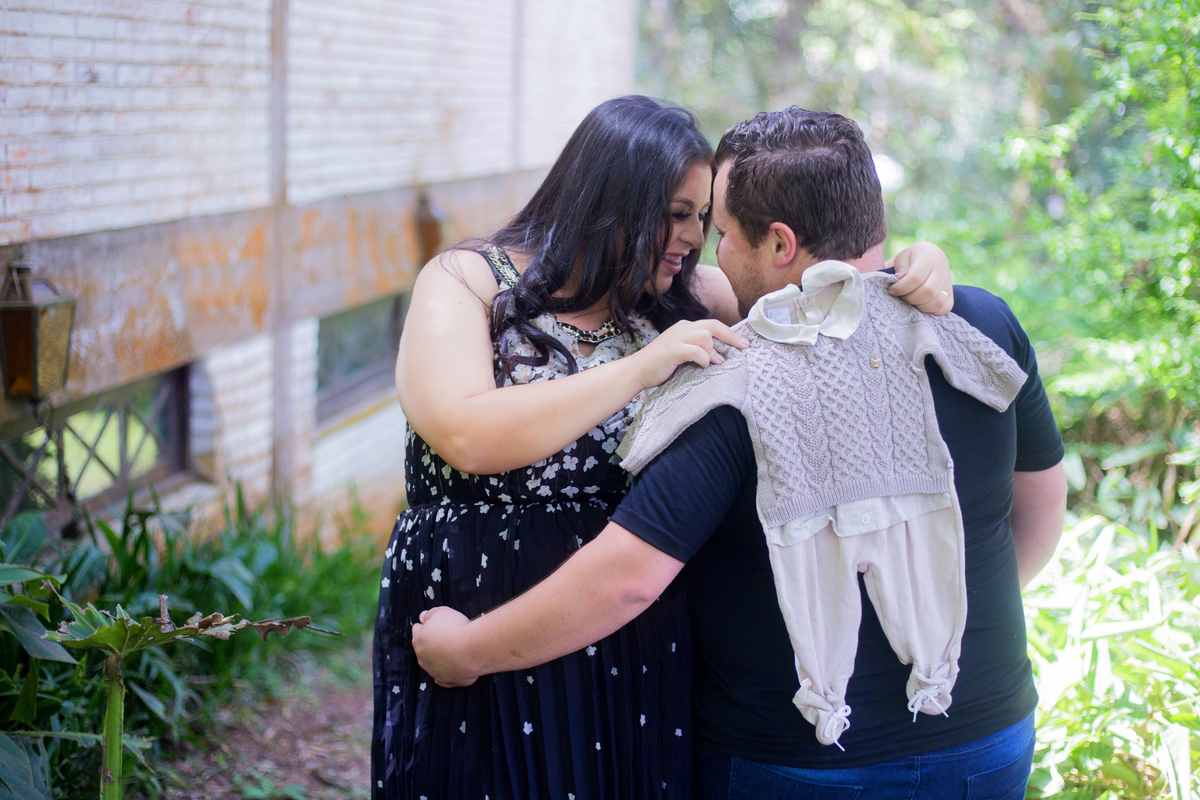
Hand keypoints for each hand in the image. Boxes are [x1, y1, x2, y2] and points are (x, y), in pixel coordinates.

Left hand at [412, 607, 477, 686]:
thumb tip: (422, 617)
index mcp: (419, 640)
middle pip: (424, 649)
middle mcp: (423, 658)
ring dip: (440, 659)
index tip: (432, 624)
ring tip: (453, 652)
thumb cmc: (455, 628)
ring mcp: (434, 671)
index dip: (425, 626)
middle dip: (431, 644)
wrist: (470, 649)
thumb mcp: (440, 612)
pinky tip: (453, 668)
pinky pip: (444, 679)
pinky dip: (447, 673)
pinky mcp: (447, 681)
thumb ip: (428, 614)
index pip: (417, 630)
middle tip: (446, 637)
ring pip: (433, 665)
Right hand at [630, 319, 749, 389]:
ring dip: (713, 351)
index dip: (730, 333)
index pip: (713, 325)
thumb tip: (719, 357)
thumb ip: (698, 351)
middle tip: (744, 347)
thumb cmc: (660, 366)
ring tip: (714, 363)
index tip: (743, 343)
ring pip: (706, 336)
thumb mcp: (683, 355)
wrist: (636, 371)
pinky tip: (702, 365)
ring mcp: (676, 337)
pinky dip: (703, 359)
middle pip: (714, 326)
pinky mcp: (673, 349)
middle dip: (732, 337)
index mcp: (685, 327)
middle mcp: (682, 328)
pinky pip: (696, 350)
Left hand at [886, 241, 953, 314]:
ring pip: (938, 301)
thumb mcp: (903, 257)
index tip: (892, 290)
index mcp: (927, 258)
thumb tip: (900, 279)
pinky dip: (932, 311)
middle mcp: (941, 270)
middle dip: (911, 298)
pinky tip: (921, 305)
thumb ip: (900, 267)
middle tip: (902, 296)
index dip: (901, 288)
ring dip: (921, 306)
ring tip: (911, 300)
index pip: (915, 278)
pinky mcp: (950, 293)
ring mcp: (948, 282)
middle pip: (928, 291)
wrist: (932, 255)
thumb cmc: (913, 258)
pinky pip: (945, 308)